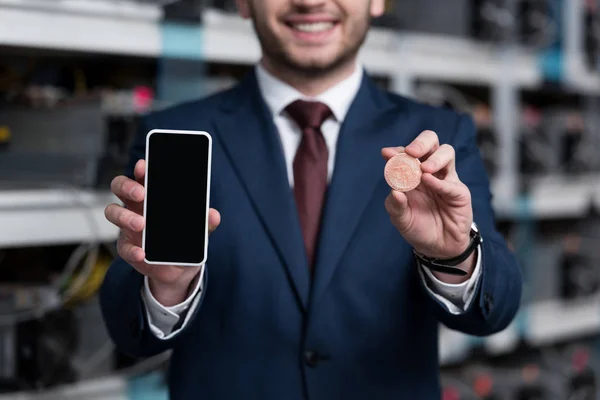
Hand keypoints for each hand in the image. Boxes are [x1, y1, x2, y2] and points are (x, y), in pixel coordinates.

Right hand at [104, 159, 220, 305]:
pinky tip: (142, 253)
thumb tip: (214, 214)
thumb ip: (205, 222)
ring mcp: (128, 225)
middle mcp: (136, 206)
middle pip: (120, 186)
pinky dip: (132, 250)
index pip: (142, 175)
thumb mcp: (198, 230)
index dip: (141, 168)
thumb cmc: (185, 239)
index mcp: (153, 195)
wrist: (179, 268)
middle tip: (141, 194)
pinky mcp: (127, 246)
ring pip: (113, 212)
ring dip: (125, 216)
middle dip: (127, 186)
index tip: (144, 166)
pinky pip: (122, 246)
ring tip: (140, 224)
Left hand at [382, 130, 474, 281]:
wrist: (438, 248)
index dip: (397, 151)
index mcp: (412, 173)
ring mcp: (446, 179)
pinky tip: (429, 182)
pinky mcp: (459, 193)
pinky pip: (451, 183)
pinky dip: (439, 181)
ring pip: (447, 152)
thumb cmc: (418, 227)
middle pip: (431, 142)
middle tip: (410, 152)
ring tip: (423, 169)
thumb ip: (395, 206)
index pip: (407, 153)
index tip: (386, 153)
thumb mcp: (401, 219)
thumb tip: (395, 191)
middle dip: (420, 143)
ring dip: (434, 158)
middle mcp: (430, 171)